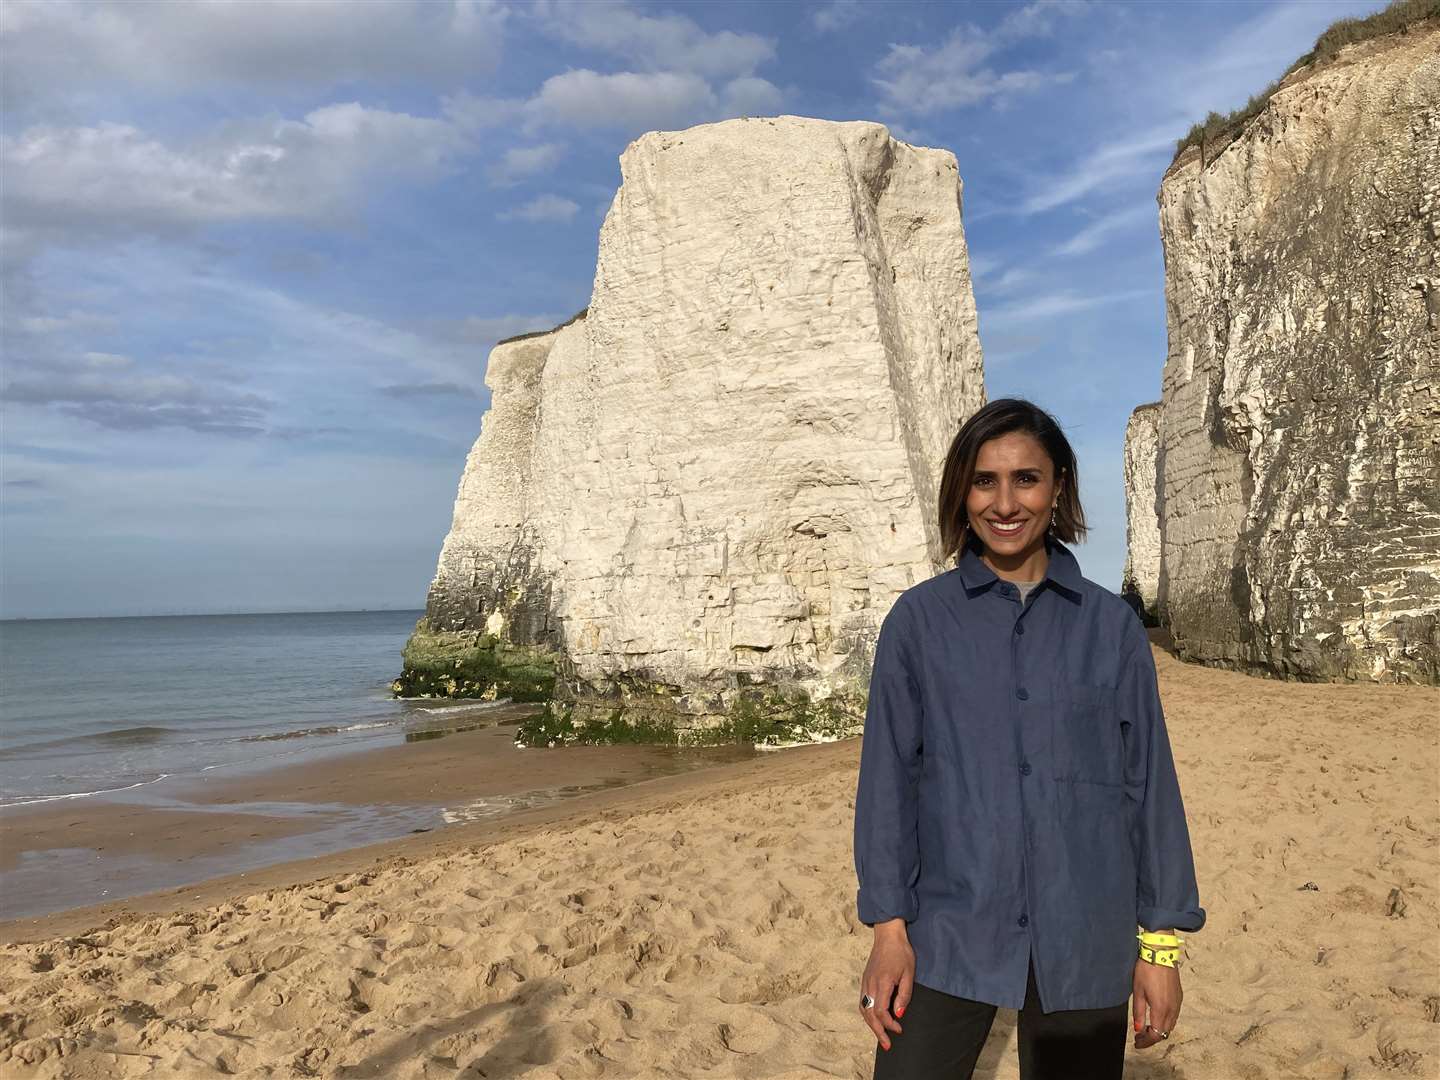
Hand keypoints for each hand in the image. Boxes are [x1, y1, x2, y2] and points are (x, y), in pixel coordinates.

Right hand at [860, 921, 914, 1051]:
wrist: (887, 935)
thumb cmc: (901, 953)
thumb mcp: (909, 973)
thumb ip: (904, 995)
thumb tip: (899, 1014)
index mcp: (882, 983)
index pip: (881, 1011)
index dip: (889, 1024)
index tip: (899, 1030)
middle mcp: (870, 984)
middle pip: (869, 1014)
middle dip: (878, 1032)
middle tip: (887, 1045)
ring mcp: (865, 982)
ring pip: (864, 1009)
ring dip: (871, 1025)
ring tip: (880, 1036)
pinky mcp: (865, 980)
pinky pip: (863, 1002)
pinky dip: (867, 1014)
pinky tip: (874, 1019)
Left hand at [1132, 959, 1181, 1048]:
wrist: (1161, 954)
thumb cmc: (1146, 971)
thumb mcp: (1138, 992)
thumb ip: (1138, 1012)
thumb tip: (1138, 1029)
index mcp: (1161, 1009)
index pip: (1155, 1034)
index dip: (1145, 1042)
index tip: (1137, 1043)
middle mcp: (1172, 1009)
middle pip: (1164, 1032)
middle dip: (1152, 1038)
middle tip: (1139, 1036)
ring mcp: (1178, 1003)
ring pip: (1171, 1025)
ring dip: (1159, 1030)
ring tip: (1146, 1028)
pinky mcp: (1179, 997)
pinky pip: (1174, 1016)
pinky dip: (1165, 1021)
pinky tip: (1156, 1016)